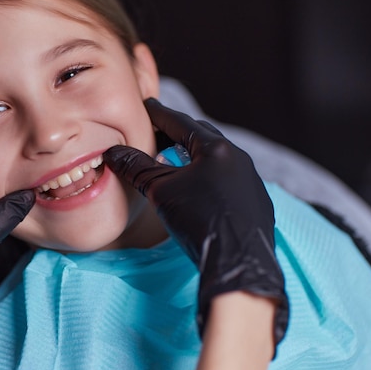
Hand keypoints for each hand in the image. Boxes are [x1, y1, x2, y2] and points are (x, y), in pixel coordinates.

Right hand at [104, 98, 287, 348]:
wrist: (238, 262)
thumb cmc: (199, 220)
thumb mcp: (161, 191)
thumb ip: (137, 168)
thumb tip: (113, 153)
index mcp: (216, 148)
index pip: (180, 122)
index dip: (159, 114)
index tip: (146, 107)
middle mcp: (239, 158)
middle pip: (203, 137)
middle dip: (178, 133)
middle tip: (158, 133)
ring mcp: (252, 181)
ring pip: (218, 159)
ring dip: (196, 156)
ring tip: (176, 161)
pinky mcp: (257, 203)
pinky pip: (230, 180)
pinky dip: (210, 177)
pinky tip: (200, 191)